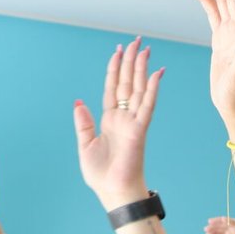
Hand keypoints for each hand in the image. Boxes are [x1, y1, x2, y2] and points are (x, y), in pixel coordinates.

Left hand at [72, 37, 162, 207]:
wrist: (113, 192)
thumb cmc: (101, 175)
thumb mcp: (85, 145)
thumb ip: (83, 123)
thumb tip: (78, 101)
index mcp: (109, 120)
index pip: (113, 88)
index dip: (115, 69)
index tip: (119, 51)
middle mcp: (122, 118)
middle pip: (127, 83)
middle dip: (131, 62)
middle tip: (136, 41)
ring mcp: (133, 122)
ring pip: (138, 89)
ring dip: (141, 69)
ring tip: (145, 49)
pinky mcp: (140, 130)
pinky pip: (147, 105)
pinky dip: (152, 89)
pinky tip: (156, 73)